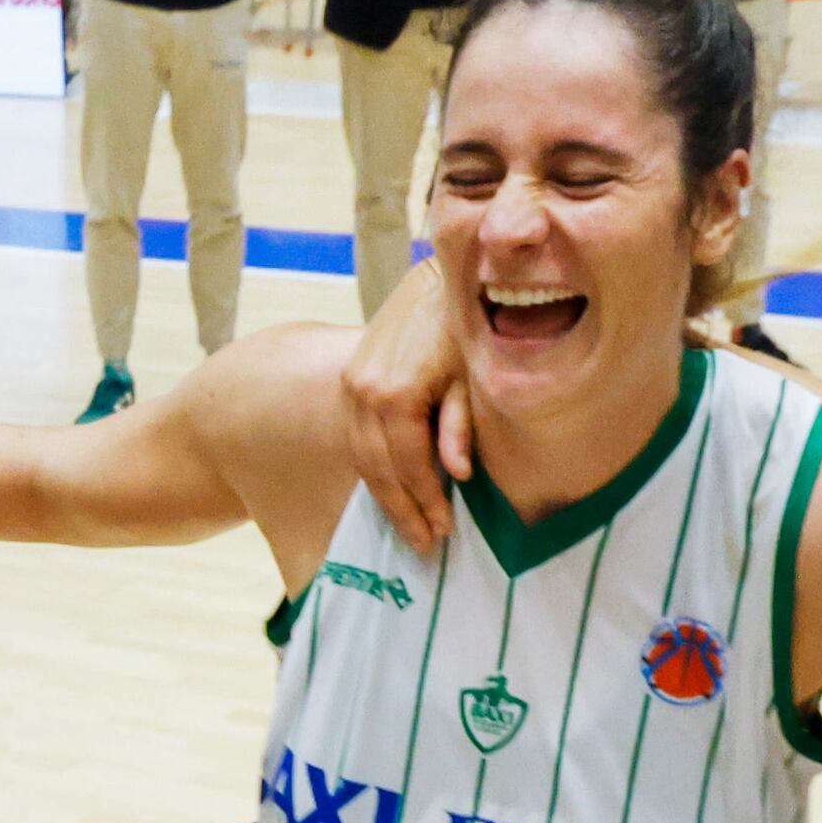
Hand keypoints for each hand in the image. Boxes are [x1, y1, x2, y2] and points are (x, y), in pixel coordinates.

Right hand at [337, 259, 476, 550]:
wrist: (436, 277)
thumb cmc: (465, 322)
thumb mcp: (471, 372)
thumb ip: (460, 423)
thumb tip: (459, 474)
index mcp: (394, 393)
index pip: (409, 466)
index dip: (426, 502)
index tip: (443, 533)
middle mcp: (363, 393)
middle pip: (378, 470)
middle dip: (402, 511)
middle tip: (425, 545)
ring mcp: (351, 386)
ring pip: (362, 457)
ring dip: (385, 496)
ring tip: (409, 525)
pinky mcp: (350, 380)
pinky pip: (357, 438)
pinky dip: (373, 469)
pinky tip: (393, 487)